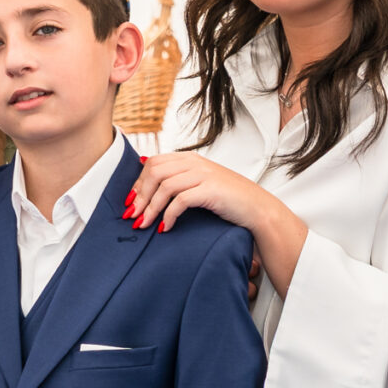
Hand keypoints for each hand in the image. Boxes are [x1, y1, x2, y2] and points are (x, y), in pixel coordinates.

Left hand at [124, 151, 303, 293]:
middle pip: (155, 172)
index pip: (154, 163)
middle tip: (133, 215)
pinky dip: (168, 215)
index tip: (131, 202)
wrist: (257, 208)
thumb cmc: (228, 200)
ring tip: (144, 224)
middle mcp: (195, 163)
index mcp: (190, 159)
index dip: (138, 183)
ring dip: (150, 208)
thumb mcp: (200, 184)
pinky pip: (180, 201)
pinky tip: (166, 227)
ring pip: (164, 186)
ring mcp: (204, 175)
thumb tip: (147, 187)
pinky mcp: (210, 190)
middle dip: (140, 195)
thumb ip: (178, 181)